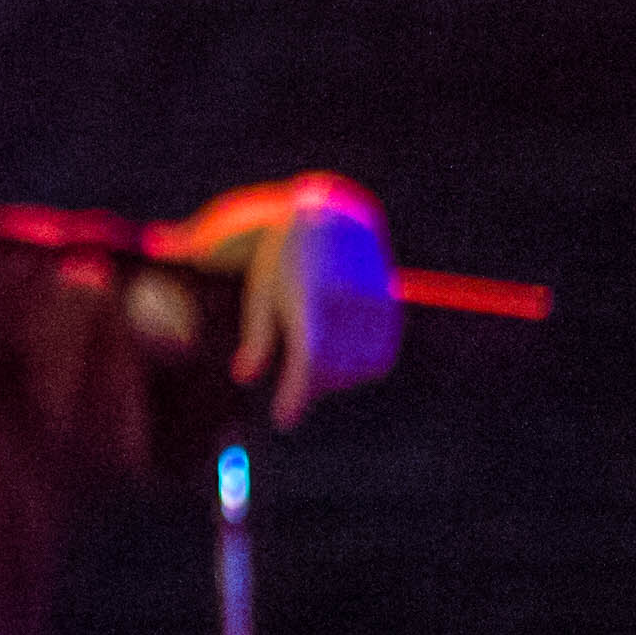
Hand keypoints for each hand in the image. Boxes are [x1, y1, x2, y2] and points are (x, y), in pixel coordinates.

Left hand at [157, 173, 404, 427]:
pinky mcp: (390, 307)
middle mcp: (346, 299)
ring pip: (357, 367)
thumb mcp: (261, 288)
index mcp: (308, 293)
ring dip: (334, 380)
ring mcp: (373, 303)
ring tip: (312, 373)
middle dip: (310, 388)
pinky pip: (379, 356)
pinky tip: (339, 363)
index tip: (283, 420)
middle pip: (331, 368)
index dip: (296, 394)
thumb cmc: (283, 254)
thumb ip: (257, 336)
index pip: (309, 358)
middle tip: (292, 396)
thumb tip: (244, 378)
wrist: (332, 214)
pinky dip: (359, 368)